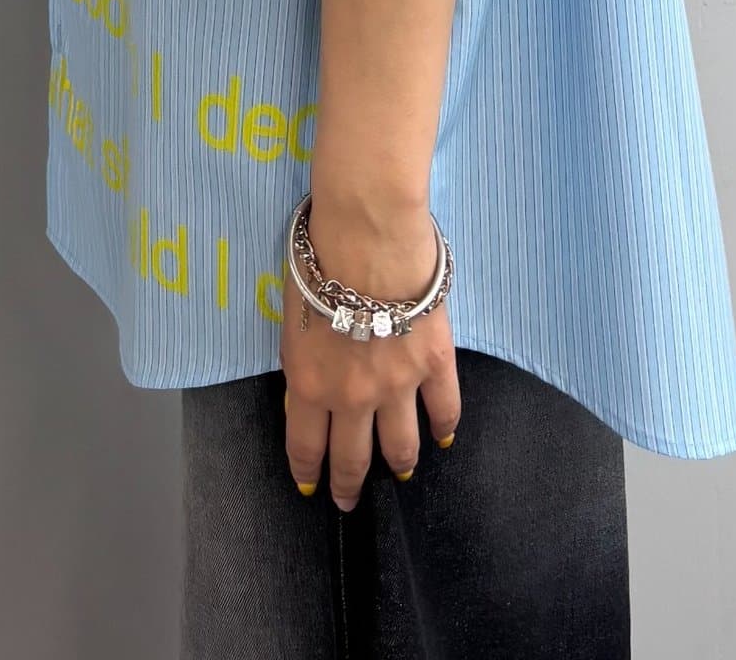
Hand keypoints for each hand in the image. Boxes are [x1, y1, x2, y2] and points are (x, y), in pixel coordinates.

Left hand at [280, 196, 460, 509]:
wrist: (366, 235)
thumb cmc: (317, 262)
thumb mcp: (291, 320)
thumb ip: (304, 360)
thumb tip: (311, 381)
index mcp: (310, 386)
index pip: (306, 445)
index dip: (309, 471)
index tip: (311, 488)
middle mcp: (353, 398)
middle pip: (353, 457)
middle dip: (350, 484)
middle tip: (349, 500)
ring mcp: (398, 385)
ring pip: (401, 445)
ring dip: (400, 464)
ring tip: (402, 473)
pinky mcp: (435, 363)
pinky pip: (445, 408)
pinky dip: (445, 426)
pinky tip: (443, 437)